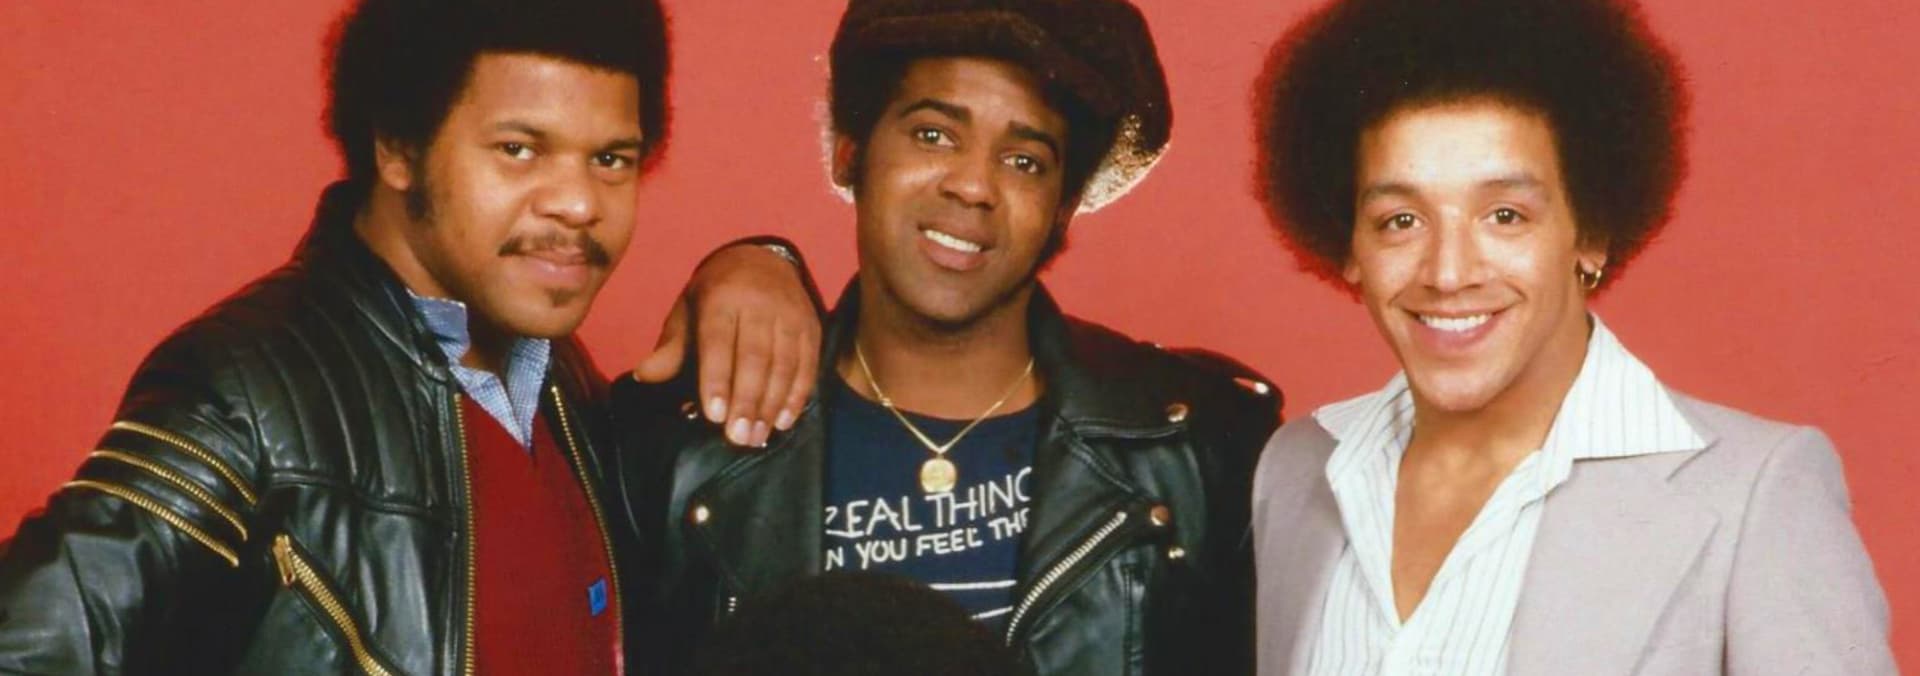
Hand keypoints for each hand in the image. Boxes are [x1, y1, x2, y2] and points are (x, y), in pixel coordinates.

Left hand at [633, 243, 819, 447]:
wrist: (763, 259)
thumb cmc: (716, 295)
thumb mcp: (688, 310)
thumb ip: (672, 346)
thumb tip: (645, 374)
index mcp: (721, 298)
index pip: (718, 342)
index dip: (717, 379)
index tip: (715, 415)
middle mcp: (758, 304)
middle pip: (754, 358)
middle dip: (747, 401)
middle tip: (739, 437)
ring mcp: (789, 315)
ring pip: (783, 365)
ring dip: (772, 405)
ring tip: (758, 437)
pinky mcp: (811, 327)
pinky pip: (807, 364)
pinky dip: (797, 395)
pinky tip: (785, 420)